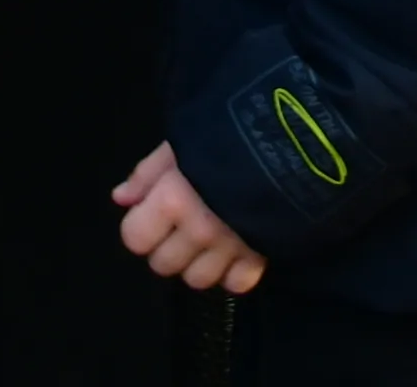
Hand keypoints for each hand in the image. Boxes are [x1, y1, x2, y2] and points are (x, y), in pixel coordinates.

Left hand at [111, 142, 264, 295]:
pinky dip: (233, 272)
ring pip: (197, 280)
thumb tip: (121, 199)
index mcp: (174, 199)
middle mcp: (198, 231)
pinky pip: (236, 284)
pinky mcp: (261, 257)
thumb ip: (148, 172)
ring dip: (198, 261)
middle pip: (163, 264)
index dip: (141, 224)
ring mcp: (230, 248)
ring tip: (210, 237)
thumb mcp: (182, 142)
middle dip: (168, 245)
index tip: (154, 211)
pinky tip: (236, 250)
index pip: (134, 238)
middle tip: (184, 222)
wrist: (295, 139)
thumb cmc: (230, 132)